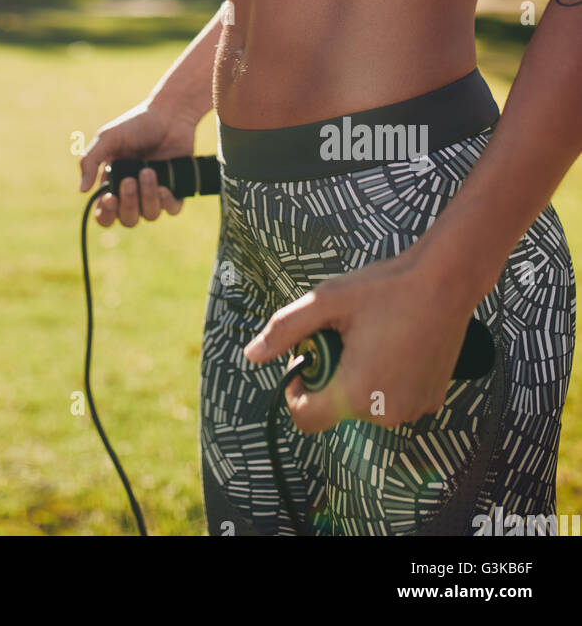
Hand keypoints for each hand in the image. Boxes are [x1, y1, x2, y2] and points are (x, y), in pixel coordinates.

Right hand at [77, 98, 194, 226]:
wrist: (169, 114)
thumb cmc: (136, 124)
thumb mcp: (107, 138)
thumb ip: (90, 161)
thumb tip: (82, 190)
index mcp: (113, 184)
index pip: (105, 214)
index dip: (106, 215)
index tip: (110, 199)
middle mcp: (134, 193)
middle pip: (128, 219)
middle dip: (129, 204)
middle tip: (130, 181)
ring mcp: (156, 192)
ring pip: (150, 215)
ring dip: (148, 197)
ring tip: (149, 171)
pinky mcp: (177, 189)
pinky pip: (172, 209)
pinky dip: (167, 202)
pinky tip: (164, 186)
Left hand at [243, 250, 478, 432]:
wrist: (446, 280)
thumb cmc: (383, 288)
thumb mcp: (324, 301)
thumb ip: (284, 329)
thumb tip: (251, 355)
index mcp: (356, 393)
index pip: (306, 418)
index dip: (296, 389)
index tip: (307, 357)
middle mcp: (387, 413)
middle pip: (336, 408)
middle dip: (330, 375)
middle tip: (342, 335)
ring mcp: (414, 410)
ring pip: (365, 404)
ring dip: (358, 378)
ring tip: (369, 337)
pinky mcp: (432, 400)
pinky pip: (394, 400)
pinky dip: (386, 379)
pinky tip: (394, 343)